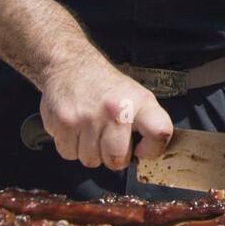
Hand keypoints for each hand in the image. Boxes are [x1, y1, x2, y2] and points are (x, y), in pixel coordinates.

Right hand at [38, 48, 173, 169]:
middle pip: (117, 160)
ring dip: (90, 151)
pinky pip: (69, 154)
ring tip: (90, 129)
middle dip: (113, 157)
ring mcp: (88, 118)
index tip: (142, 149)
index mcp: (140, 102)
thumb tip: (146, 156)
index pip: (160, 132)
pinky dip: (71, 147)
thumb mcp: (135, 96)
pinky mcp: (65, 123)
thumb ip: (145, 124)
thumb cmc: (106, 86)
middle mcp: (116, 110)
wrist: (70, 65)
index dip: (153, 150)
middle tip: (109, 141)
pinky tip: (75, 128)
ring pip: (91, 160)